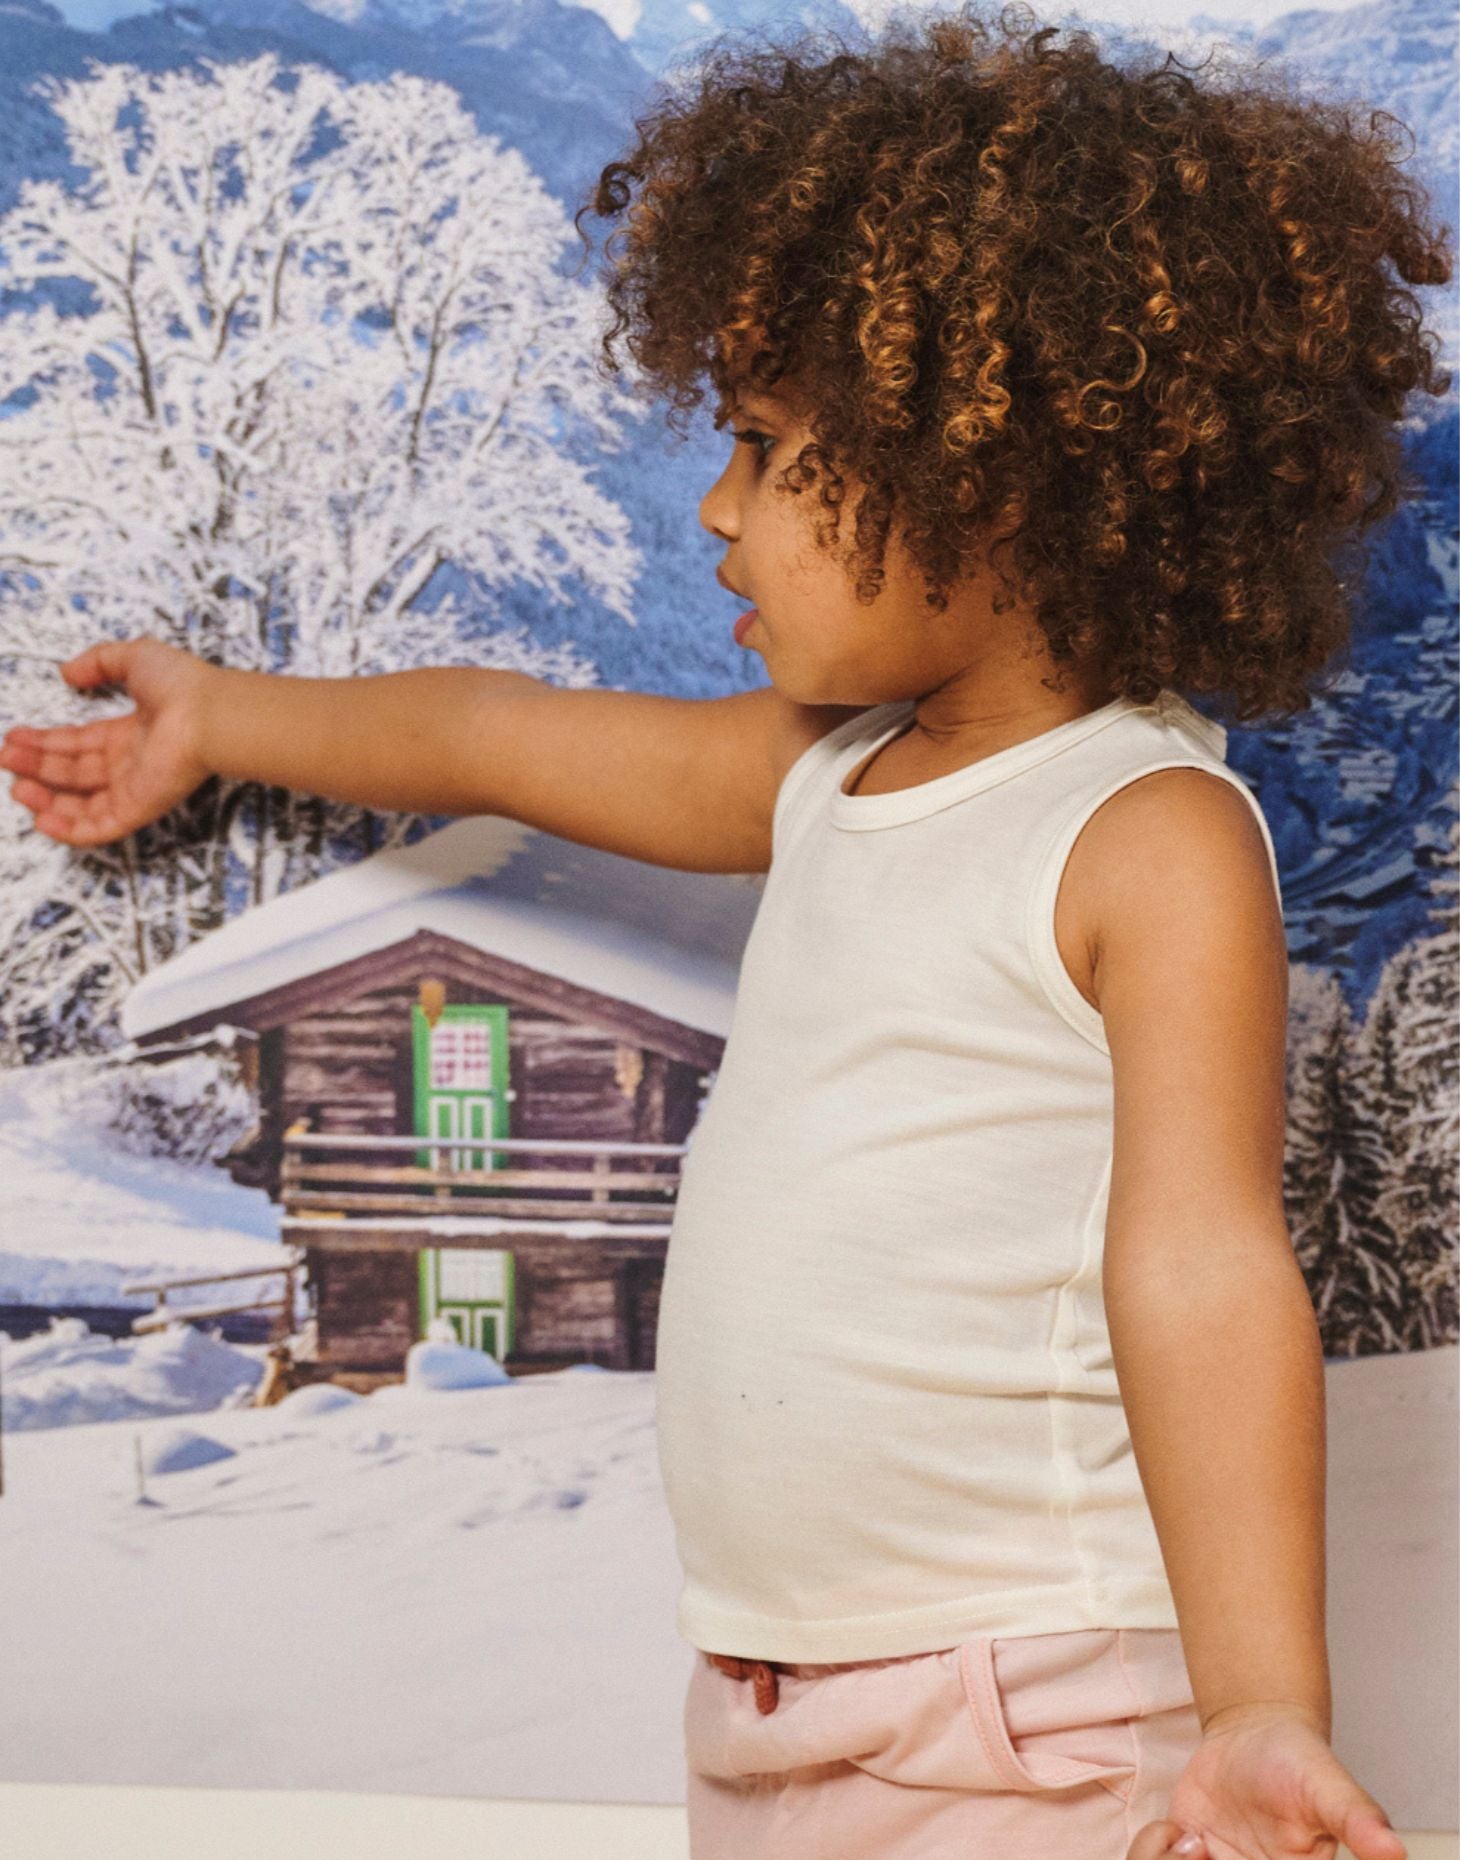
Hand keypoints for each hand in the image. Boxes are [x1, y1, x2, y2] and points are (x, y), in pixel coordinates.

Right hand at [1, 636, 213, 845]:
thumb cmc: (179, 684)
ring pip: (82, 804)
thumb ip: (99, 662)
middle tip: (5, 759)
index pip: (79, 743)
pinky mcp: (140, 809)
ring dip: (46, 799)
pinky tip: (42, 820)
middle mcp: (130, 763)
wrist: (209, 714)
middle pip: (74, 773)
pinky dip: (71, 830)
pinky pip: (101, 828)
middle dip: (37, 767)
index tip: (13, 738)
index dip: (46, 743)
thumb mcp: (134, 658)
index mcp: (129, 733)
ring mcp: (135, 788)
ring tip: (17, 788)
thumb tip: (67, 672)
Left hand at [1125, 1704, 1407, 1859]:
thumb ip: (1357, 1819)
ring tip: (1192, 1841)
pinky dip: (1153, 1851)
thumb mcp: (1328, 1785)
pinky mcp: (1180, 1858)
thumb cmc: (1298, 1760)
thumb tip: (1394, 1851)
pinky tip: (1177, 1830)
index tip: (1233, 1859)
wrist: (1255, 1733)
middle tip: (1202, 1849)